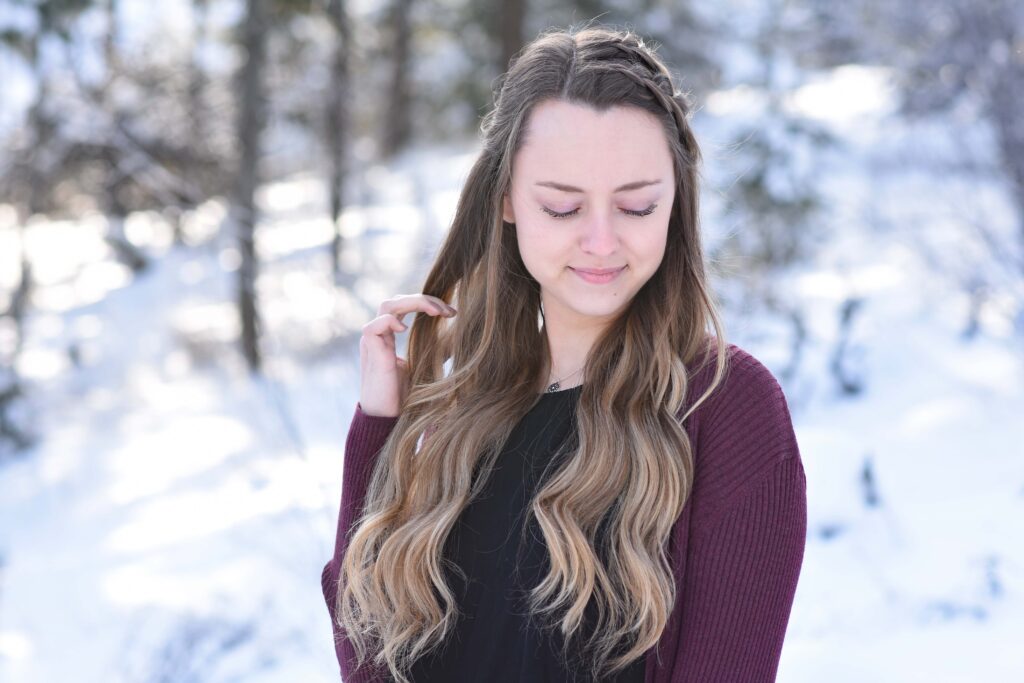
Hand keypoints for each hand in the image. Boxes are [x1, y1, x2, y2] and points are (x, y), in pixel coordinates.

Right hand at [358, 293, 456, 417]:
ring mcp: (373, 342)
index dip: (428, 304)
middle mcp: (381, 335)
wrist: (387, 417)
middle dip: (424, 300)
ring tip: (436, 312)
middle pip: (398, 301)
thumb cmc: (404, 394)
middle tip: (448, 310)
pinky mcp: (370, 353)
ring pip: (387, 306)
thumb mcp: (426, 364)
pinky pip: (373, 327)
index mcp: (390, 336)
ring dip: (413, 303)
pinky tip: (405, 331)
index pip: (406, 306)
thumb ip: (436, 348)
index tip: (452, 312)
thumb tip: (458, 336)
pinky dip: (390, 322)